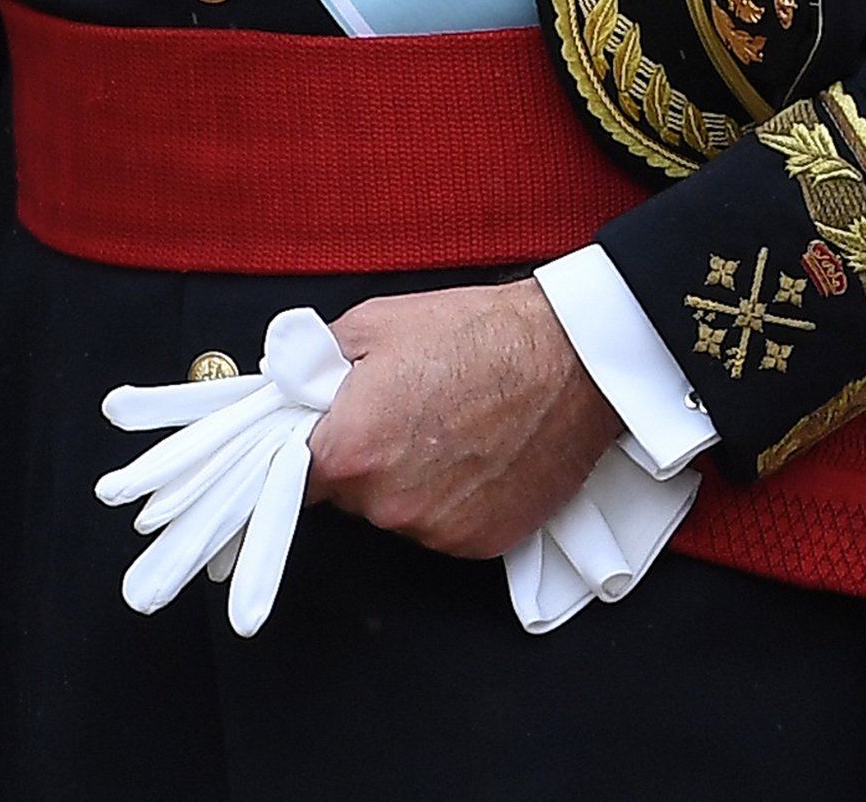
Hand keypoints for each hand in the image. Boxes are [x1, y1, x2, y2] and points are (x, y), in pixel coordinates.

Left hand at [311, 280, 620, 559]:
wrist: (575, 358)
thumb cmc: (484, 335)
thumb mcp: (379, 322)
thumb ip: (316, 363)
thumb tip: (290, 387)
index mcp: (349, 448)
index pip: (293, 473)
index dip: (317, 446)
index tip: (333, 433)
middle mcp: (386, 502)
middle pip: (351, 496)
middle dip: (370, 459)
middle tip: (410, 414)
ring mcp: (434, 529)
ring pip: (400, 513)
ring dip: (415, 482)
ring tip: (455, 430)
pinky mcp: (480, 544)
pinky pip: (447, 527)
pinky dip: (458, 500)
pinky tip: (481, 456)